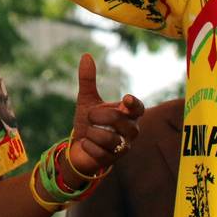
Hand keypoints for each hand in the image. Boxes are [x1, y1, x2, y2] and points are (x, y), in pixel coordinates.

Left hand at [66, 53, 143, 177]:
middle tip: (90, 116)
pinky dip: (88, 146)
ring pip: (109, 138)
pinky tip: (87, 145)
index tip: (124, 99)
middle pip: (119, 120)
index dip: (133, 104)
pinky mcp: (114, 160)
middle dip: (99, 116)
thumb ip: (88, 79)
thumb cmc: (88, 122)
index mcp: (127, 114)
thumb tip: (86, 55)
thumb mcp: (86, 100)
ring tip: (89, 132)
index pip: (138, 108)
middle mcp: (130, 130)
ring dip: (92, 133)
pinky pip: (99, 152)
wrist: (78, 146)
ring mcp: (123, 146)